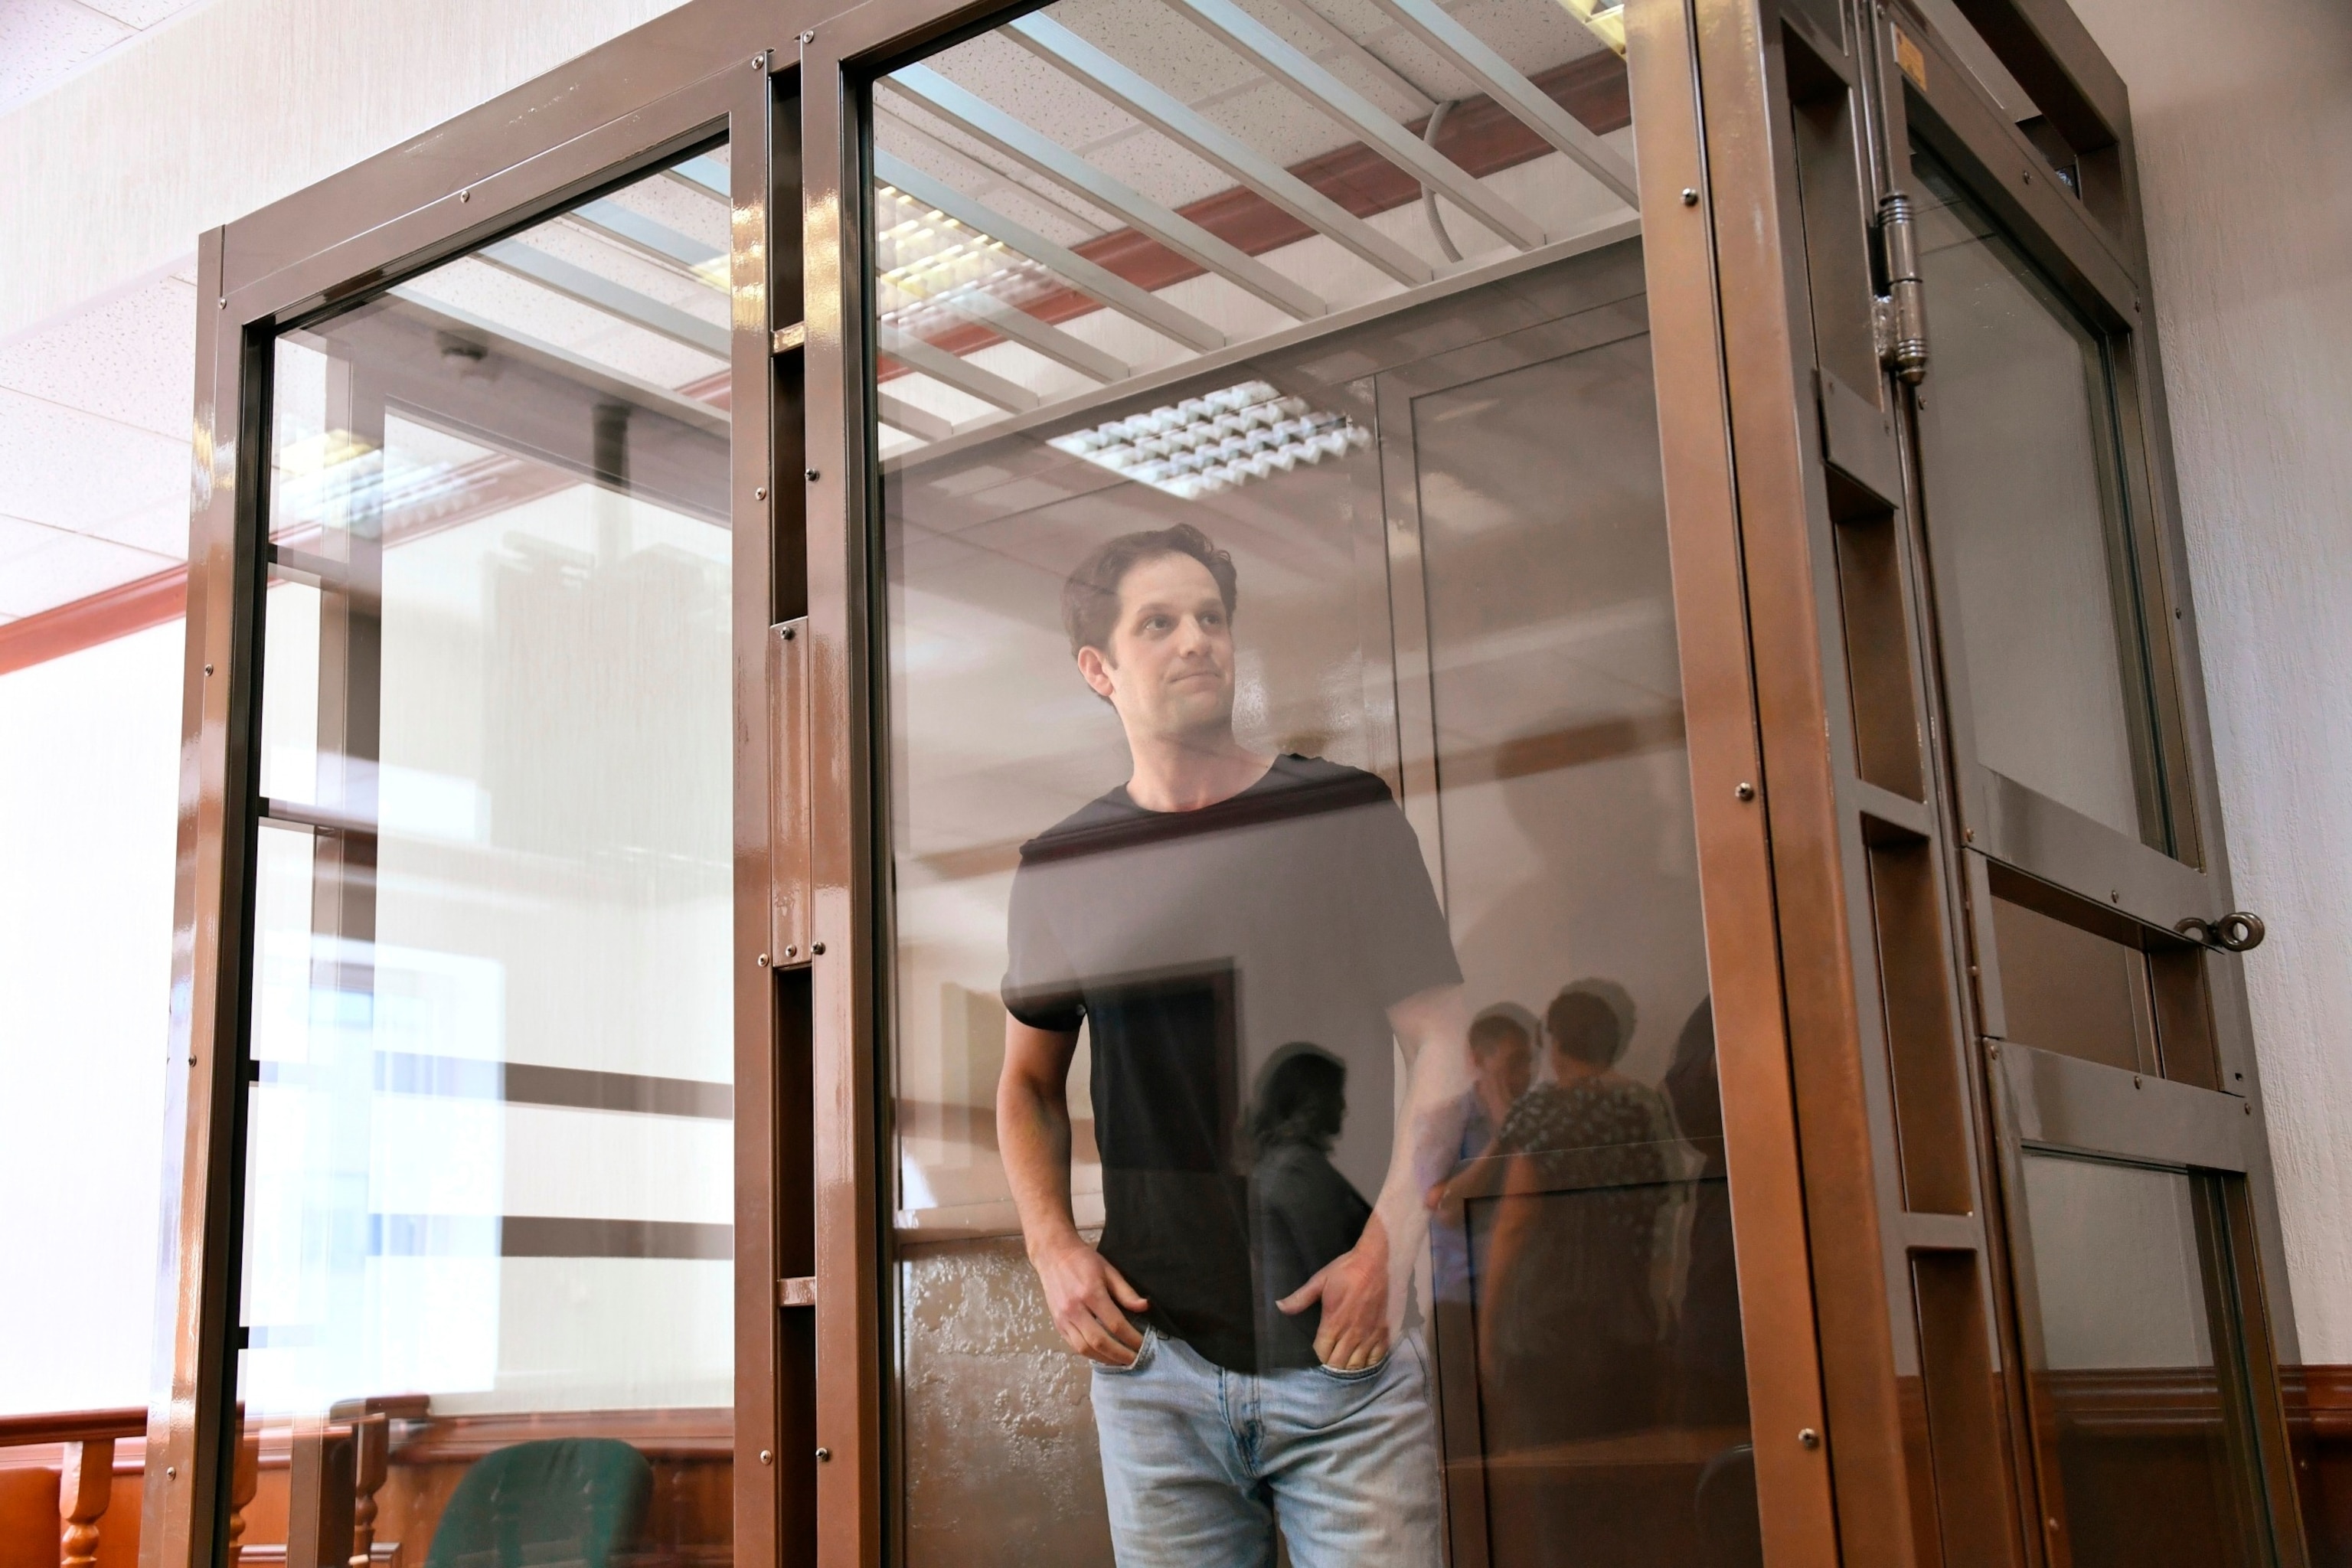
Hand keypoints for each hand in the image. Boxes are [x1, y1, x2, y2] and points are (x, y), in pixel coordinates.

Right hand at [1031, 1234, 1149, 1366]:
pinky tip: (1103, 1355)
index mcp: (1091, 1293)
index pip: (1115, 1324)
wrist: (1053, 1256)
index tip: (1144, 1345)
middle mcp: (1075, 1309)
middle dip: (1120, 1355)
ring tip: (1121, 1362)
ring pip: (1084, 1349)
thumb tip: (1145, 1307)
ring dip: (1105, 1360)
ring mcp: (1063, 1319)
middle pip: (1099, 1342)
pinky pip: (1074, 1346)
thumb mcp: (1109, 1270)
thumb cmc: (1084, 1261)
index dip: (1132, 1338)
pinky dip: (1090, 1354)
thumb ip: (1126, 1292)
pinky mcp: (1057, 1324)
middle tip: (1135, 1360)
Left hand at [1276, 1218, 1390, 1370]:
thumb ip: (1300, 1298)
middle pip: (1338, 1365)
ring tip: (1344, 1360)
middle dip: (1331, 1364)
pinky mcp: (1384, 1334)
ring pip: (1357, 1366)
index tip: (1318, 1349)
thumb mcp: (1320, 1281)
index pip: (1322, 1354)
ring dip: (1348, 1366)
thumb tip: (1279, 1306)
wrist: (1377, 1262)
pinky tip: (1363, 1358)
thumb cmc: (1346, 1271)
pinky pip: (1376, 1359)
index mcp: (1333, 1323)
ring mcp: (1369, 1336)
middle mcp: (1351, 1335)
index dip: (1318, 1355)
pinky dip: (1368, 1363)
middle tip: (1330, 1357)